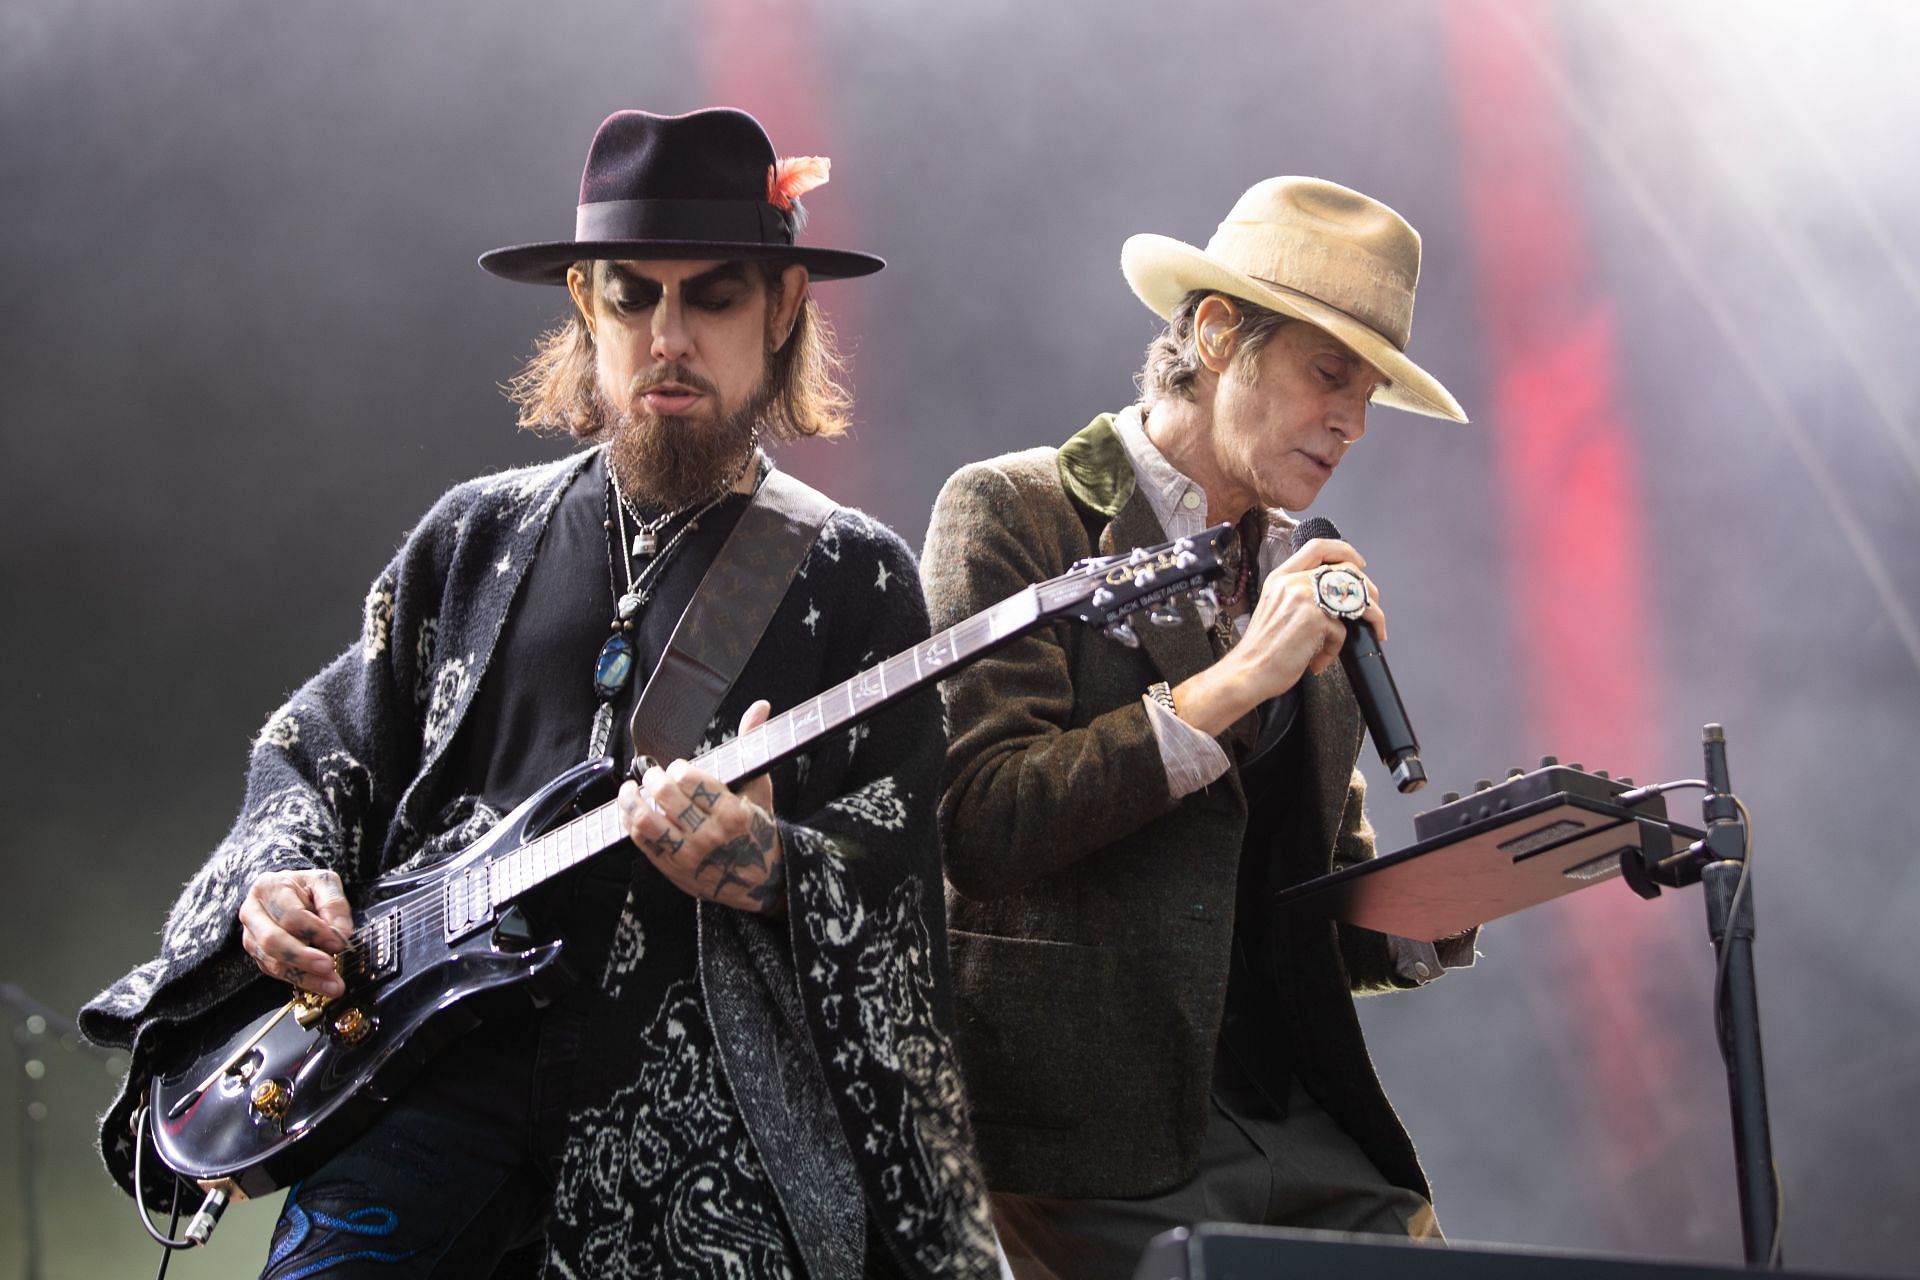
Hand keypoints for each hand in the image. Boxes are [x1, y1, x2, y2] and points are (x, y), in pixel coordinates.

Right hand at [238, 868, 353, 997]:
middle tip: (329, 967)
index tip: (338, 942)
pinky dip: (299, 979)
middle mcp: (253, 913)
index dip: (315, 930)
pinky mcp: (257, 955)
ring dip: (304, 976)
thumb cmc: (305, 887)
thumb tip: (341, 934)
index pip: (290, 915)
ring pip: (272, 961)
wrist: (287, 892)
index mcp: (268, 888)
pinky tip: (319, 983)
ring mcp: (251, 936)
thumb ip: (334, 905)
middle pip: (273, 940)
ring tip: (331, 984)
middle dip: (303, 958)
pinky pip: (275, 972)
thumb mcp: (325, 883)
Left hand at [619, 700, 786, 915]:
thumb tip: (759, 707)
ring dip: (631, 799)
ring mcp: (688, 854)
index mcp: (733, 813)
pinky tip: (630, 809)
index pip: (689, 779)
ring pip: (645, 819)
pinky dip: (629, 821)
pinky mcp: (672, 868)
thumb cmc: (758, 831)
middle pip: (665, 794)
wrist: (760, 881)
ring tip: (630, 789)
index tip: (678, 768)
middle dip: (654, 778)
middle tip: (654, 775)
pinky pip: (640, 840)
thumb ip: (753, 745)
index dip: (678, 768)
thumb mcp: (759, 790)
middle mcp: (709, 835)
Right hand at [1172, 536, 1386, 736]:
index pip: (1318, 547)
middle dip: (1367, 589)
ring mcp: (1303, 598)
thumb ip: (1299, 595)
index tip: (1358, 563)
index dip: (1344, 551)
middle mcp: (1292, 583)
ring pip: (1354, 598)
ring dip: (1372, 615)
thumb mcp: (1275, 608)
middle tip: (1373, 605)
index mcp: (1281, 577)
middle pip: (1344, 571)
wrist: (1248, 672)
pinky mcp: (1314, 619)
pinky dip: (1334, 650)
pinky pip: (1342, 631)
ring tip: (1372, 629)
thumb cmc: (1261, 648)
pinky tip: (1320, 660)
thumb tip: (1334, 595)